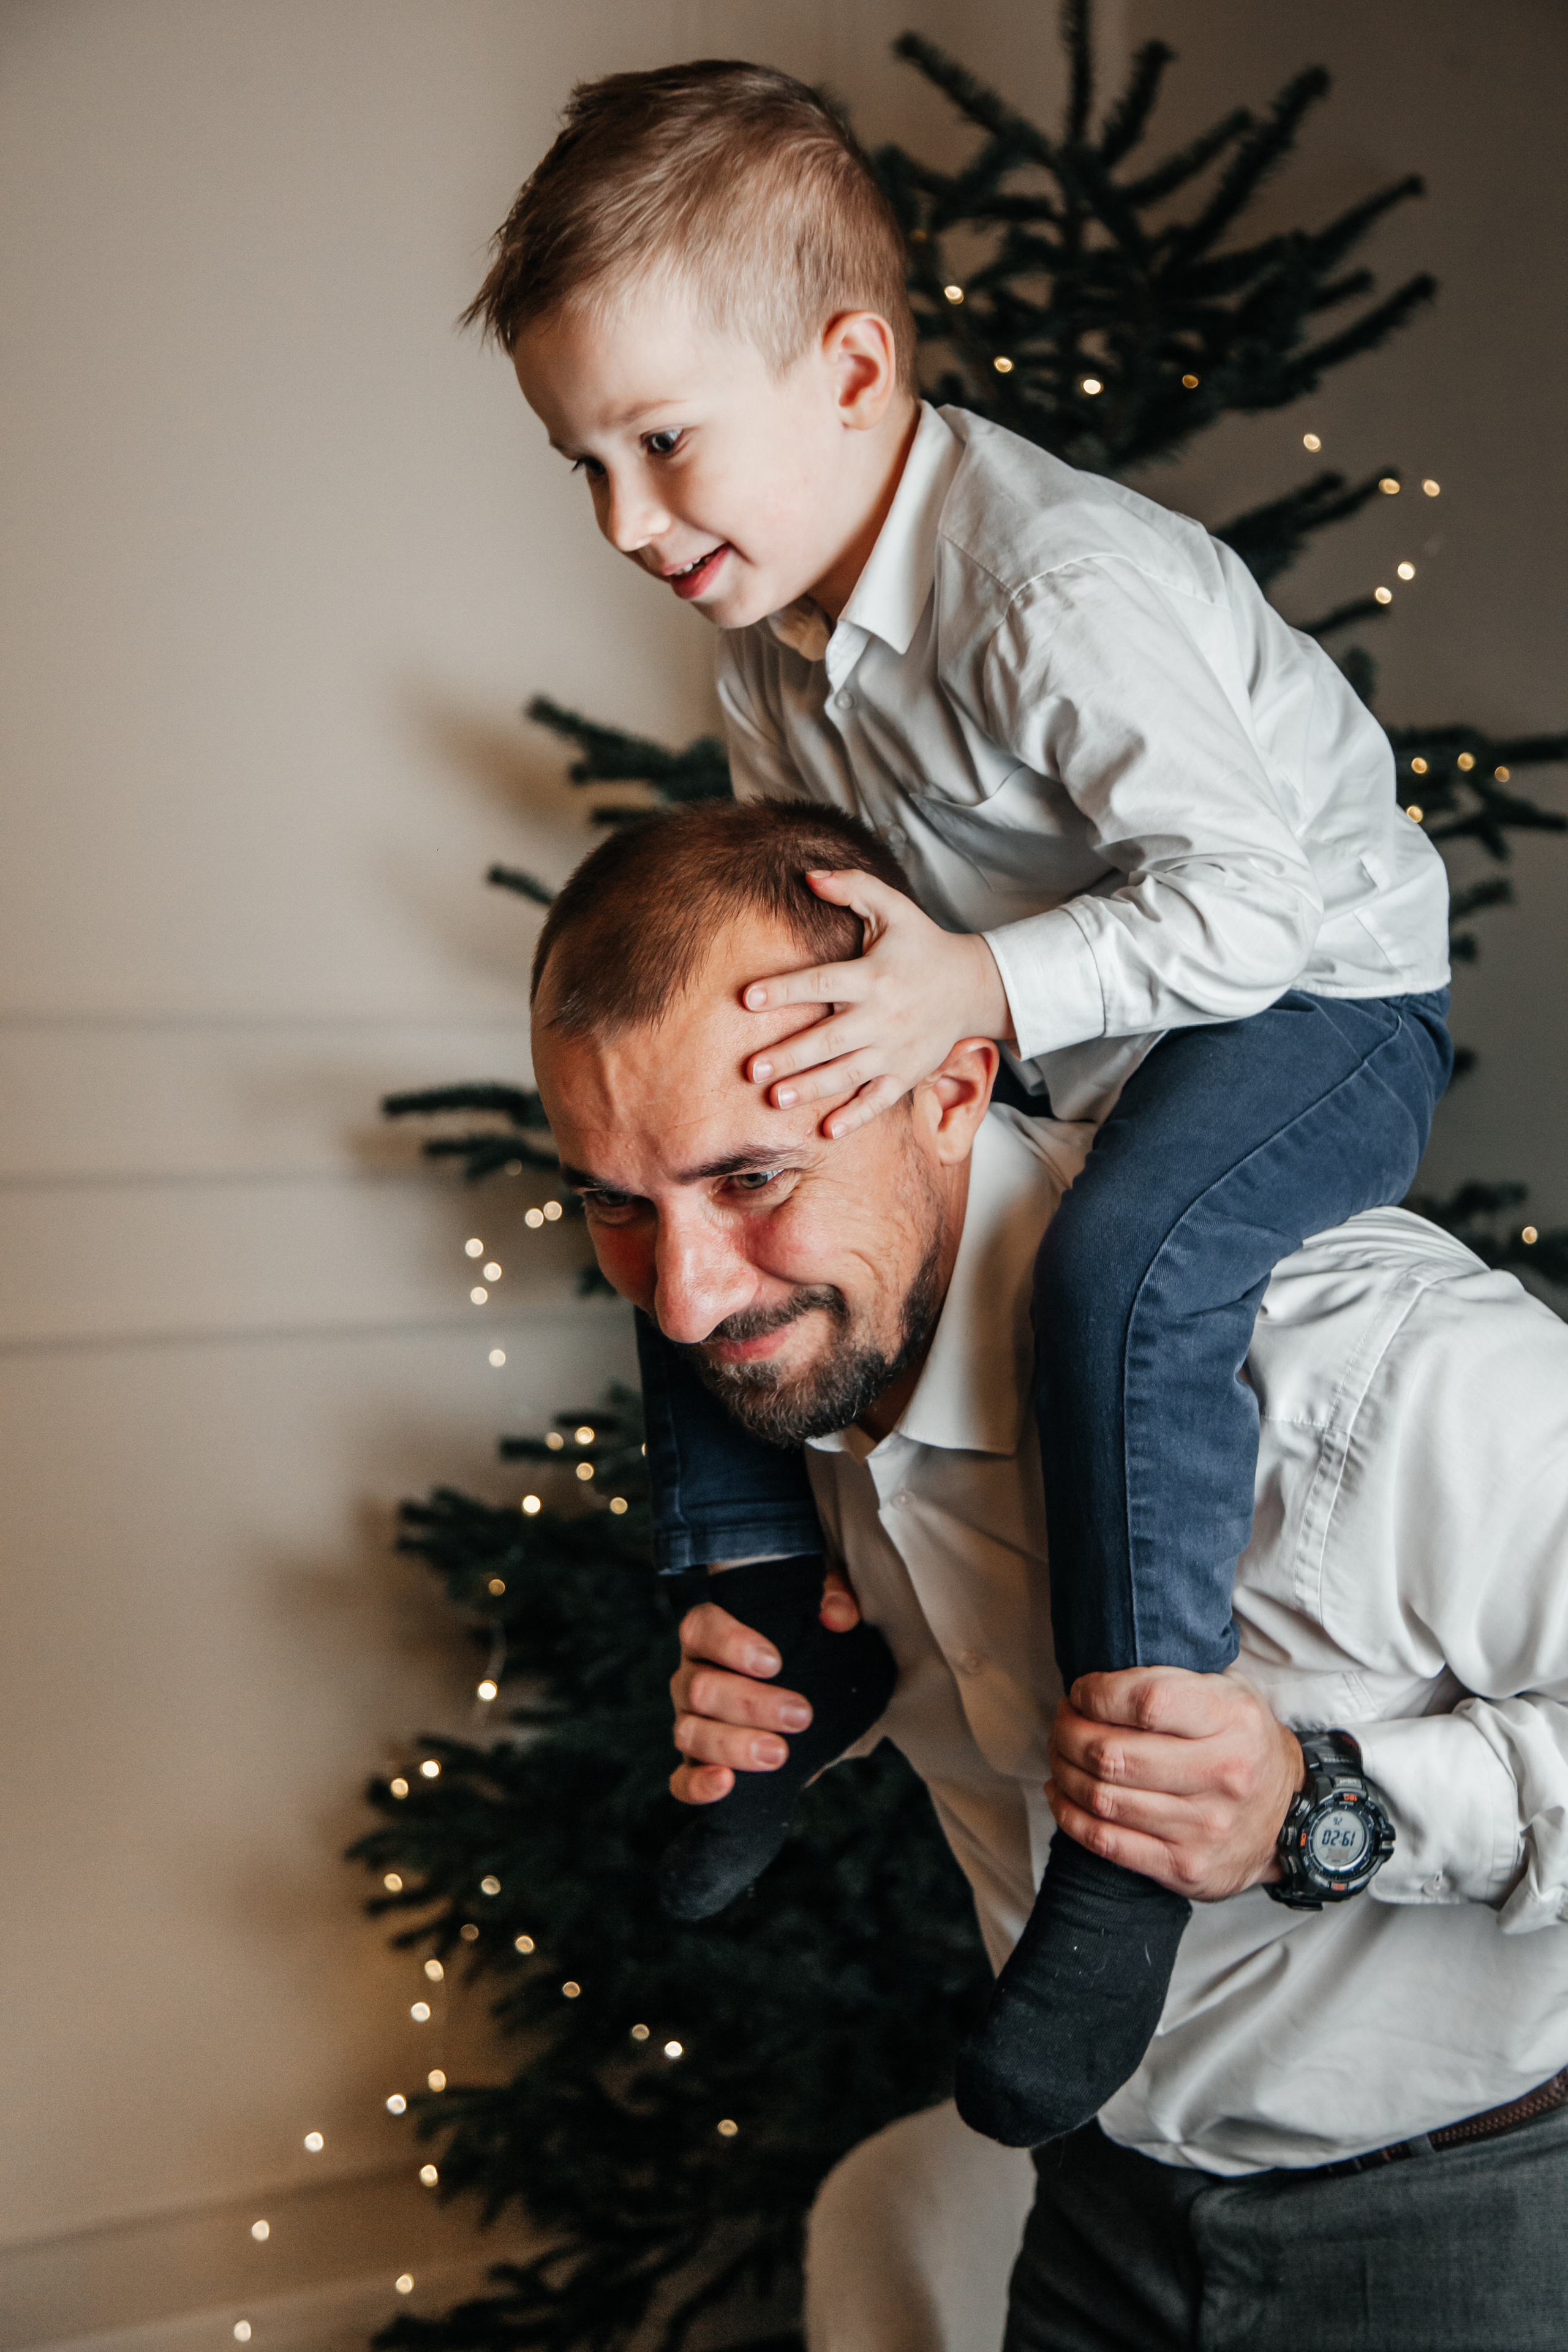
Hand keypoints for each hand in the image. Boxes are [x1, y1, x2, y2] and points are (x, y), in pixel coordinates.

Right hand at [668, 1565, 861, 1805]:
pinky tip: (725, 1784)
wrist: (807, 1700)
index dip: (730, 1643)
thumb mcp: (823, 1615)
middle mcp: (692, 1677)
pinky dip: (698, 1785)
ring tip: (779, 1754)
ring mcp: (690, 1722)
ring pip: (690, 1733)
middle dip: (751, 1705)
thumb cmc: (806, 1646)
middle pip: (700, 1688)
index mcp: (711, 1635)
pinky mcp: (698, 1764)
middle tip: (800, 1716)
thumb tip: (837, 1615)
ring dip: (735, 1745)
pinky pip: (681, 1780)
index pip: (701, 1628)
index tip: (774, 1662)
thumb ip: (835, 1599)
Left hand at [741, 870, 1013, 1137]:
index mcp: (874, 976)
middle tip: (751, 1069)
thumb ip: (852, 887)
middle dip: (789, 1055)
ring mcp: (896, 1049)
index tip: (747, 998)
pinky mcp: (908, 1073)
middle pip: (830, 1039)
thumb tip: (808, 876)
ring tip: (775, 1099)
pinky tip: (827, 1131)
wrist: (975, 986)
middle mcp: (884, 1016)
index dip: (785, 990)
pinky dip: (856, 1117)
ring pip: (849, 1074)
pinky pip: (880, 1100)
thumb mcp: (894, 908)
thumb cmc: (922, 945)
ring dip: (812, 1089)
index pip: (822, 983)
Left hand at [1046, 1667, 1305, 1900]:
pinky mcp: (1186, 1867)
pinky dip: (1070, 1816)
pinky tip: (1063, 1794)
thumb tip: (1098, 1675)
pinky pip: (1107, 1842)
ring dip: (1064, 1771)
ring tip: (1061, 1754)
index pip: (1147, 1701)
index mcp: (1233, 1719)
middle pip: (1112, 1754)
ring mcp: (1205, 1827)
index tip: (1081, 1692)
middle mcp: (1223, 1774)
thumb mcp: (1228, 1691)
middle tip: (1062, 1722)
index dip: (1097, 1694)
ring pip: (1102, 1798)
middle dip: (1068, 1732)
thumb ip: (1172, 1678)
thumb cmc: (1241, 1742)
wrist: (1288, 1819)